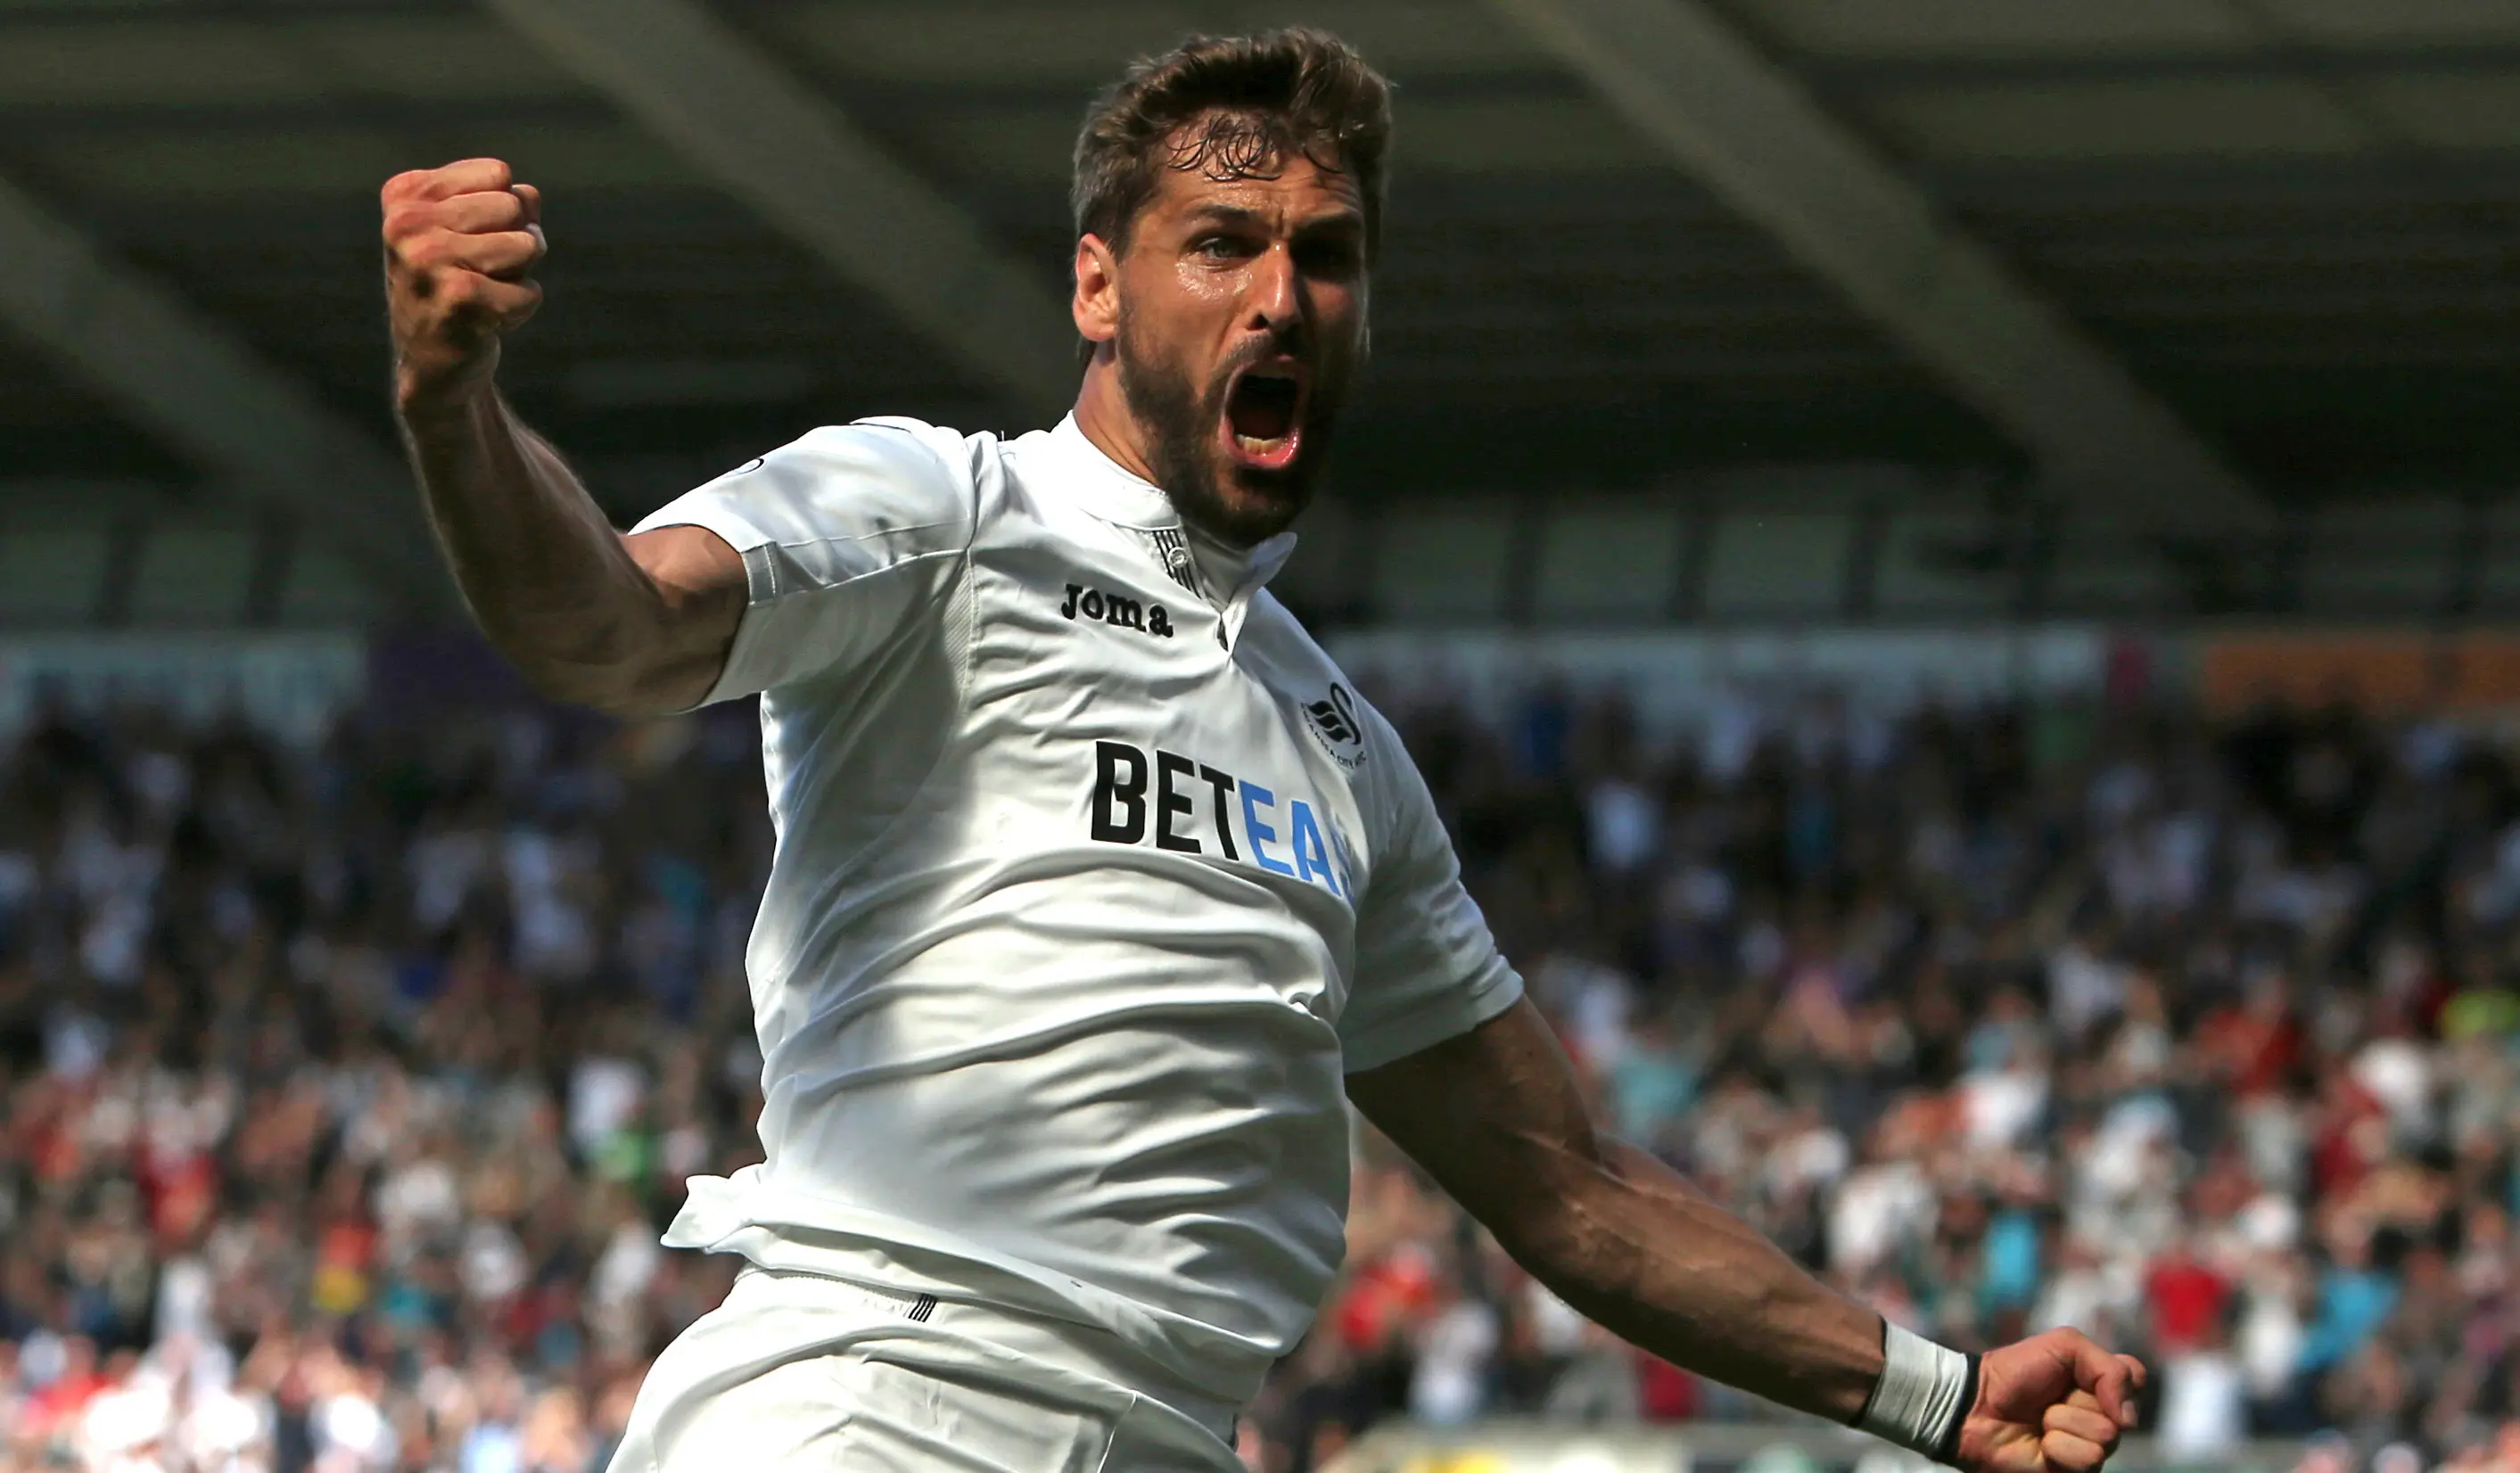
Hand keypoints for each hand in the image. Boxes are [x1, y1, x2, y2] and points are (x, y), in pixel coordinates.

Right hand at [382, 157, 546, 416]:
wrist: (431, 361)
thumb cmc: (456, 285)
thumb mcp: (469, 229)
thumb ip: (505, 199)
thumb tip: (529, 198)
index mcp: (405, 193)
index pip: (499, 174)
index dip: (505, 212)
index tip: (471, 241)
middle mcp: (407, 222)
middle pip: (515, 206)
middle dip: (516, 244)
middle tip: (481, 272)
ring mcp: (428, 259)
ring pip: (528, 245)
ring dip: (520, 276)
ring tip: (483, 294)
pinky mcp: (457, 298)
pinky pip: (529, 291)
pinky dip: (519, 310)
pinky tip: (485, 321)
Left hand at [1955, 1328, 2145, 1472]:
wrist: (1977, 1405)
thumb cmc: (2015, 1372)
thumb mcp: (2064, 1346)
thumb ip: (2109, 1369)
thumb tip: (2128, 1418)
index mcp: (2100, 1382)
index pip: (2136, 1379)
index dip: (2117, 1378)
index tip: (2083, 1372)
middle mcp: (2101, 1415)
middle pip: (2122, 1413)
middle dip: (2078, 1401)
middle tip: (2049, 1398)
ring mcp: (2089, 1445)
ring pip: (2106, 1437)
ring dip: (2065, 1423)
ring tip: (2041, 1421)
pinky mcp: (2075, 1470)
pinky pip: (2088, 1459)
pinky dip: (2058, 1447)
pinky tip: (2040, 1444)